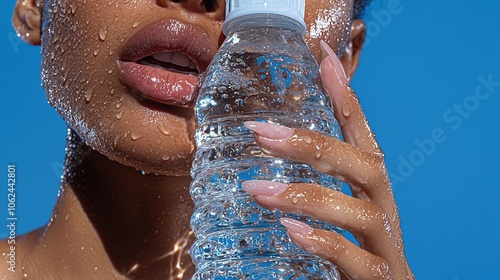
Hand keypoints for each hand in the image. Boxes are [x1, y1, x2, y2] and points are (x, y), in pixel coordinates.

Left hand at [242, 41, 413, 278]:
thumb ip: (321, 176)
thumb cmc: (360, 244)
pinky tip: (291, 229)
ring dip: (307, 197)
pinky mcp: (381, 276)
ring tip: (257, 189)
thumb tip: (275, 149)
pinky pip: (359, 260)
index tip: (323, 57)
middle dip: (314, 145)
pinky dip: (325, 242)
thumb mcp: (341, 203)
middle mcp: (383, 205)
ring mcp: (385, 242)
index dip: (346, 95)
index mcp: (371, 184)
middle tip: (261, 133)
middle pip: (364, 164)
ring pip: (361, 211)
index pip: (363, 132)